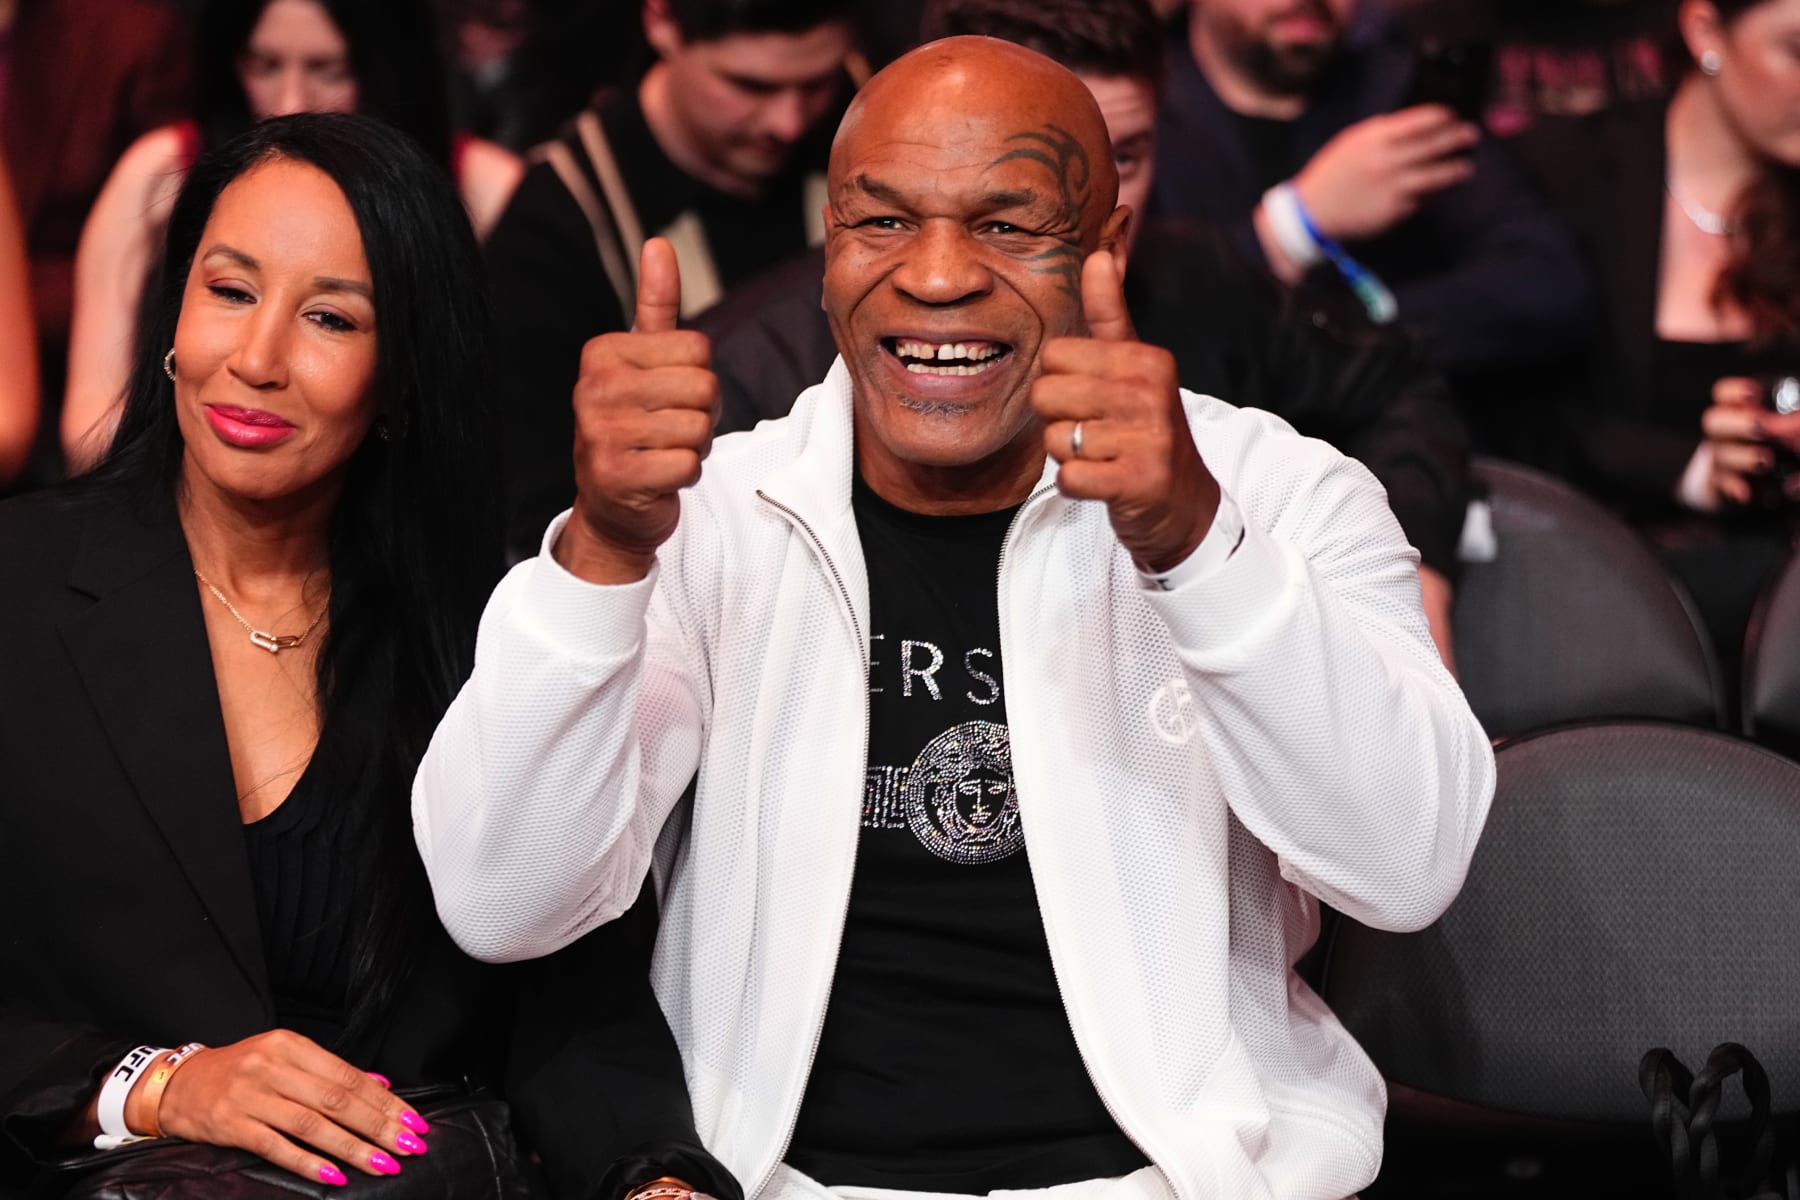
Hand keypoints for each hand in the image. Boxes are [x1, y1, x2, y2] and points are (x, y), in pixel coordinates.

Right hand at [133, 1031, 427, 1187]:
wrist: (177, 1084)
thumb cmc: (238, 1071)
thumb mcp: (285, 1058)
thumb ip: (330, 1073)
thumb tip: (381, 1084)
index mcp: (291, 1046)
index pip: (350, 1075)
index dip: (385, 1101)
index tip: (413, 1121)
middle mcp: (273, 1067)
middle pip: (337, 1099)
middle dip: (379, 1125)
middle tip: (409, 1145)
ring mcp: (251, 1096)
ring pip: (312, 1124)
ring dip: (353, 1147)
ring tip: (383, 1163)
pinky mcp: (232, 1124)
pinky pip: (276, 1146)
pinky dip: (308, 1162)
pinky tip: (334, 1175)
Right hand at [555, 237, 717, 583]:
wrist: (613, 507)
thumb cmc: (637, 427)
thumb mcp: (644, 362)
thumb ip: (656, 305)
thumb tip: (659, 244)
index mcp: (603, 353)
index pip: (698, 349)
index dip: (698, 379)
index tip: (667, 399)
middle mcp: (594, 388)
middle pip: (704, 387)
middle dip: (701, 415)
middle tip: (670, 430)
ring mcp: (600, 433)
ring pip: (698, 428)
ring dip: (694, 447)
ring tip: (662, 453)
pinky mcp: (615, 475)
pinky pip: (688, 464)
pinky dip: (685, 476)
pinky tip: (659, 477)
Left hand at [1032, 251, 1221, 573]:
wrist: (1183, 503)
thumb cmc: (1145, 429)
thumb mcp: (1134, 367)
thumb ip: (1109, 313)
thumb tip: (1098, 253)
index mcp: (1146, 359)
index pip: (1054, 357)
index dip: (1061, 383)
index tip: (1094, 400)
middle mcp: (1151, 392)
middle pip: (1045, 395)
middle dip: (1059, 420)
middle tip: (1096, 433)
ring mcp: (1149, 438)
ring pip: (1055, 439)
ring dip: (1070, 456)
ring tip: (1104, 457)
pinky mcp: (1140, 481)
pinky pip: (1069, 477)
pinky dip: (1076, 486)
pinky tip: (1104, 482)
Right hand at [1291, 105, 1477, 242]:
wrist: (1312, 211)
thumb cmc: (1332, 172)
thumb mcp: (1351, 142)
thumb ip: (1381, 133)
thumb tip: (1414, 126)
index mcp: (1374, 139)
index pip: (1418, 121)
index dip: (1440, 116)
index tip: (1452, 114)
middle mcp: (1386, 161)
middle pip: (1433, 145)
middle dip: (1456, 138)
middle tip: (1471, 134)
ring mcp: (1393, 187)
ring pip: (1435, 175)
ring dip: (1454, 169)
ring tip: (1466, 168)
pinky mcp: (1394, 210)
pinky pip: (1419, 198)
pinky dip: (1427, 194)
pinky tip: (1434, 190)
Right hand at [1696, 377, 1799, 506]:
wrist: (1775, 481)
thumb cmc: (1789, 444)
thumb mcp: (1795, 428)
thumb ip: (1796, 423)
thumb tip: (1789, 425)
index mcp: (1743, 410)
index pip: (1724, 393)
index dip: (1734, 392)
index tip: (1755, 395)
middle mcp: (1727, 431)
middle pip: (1712, 420)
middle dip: (1737, 424)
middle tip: (1762, 427)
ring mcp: (1722, 456)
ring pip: (1718, 453)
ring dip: (1742, 456)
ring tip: (1766, 461)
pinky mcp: (1723, 481)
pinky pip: (1721, 483)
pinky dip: (1734, 487)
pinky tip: (1747, 493)